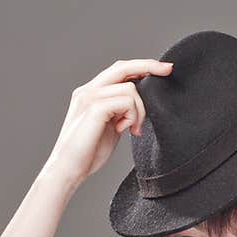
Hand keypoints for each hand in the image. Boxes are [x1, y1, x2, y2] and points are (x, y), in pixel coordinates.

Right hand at [41, 58, 172, 186]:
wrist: (68, 169)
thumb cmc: (87, 153)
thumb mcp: (110, 127)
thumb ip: (121, 112)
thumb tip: (139, 106)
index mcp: (91, 93)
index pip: (118, 70)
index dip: (142, 66)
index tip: (164, 68)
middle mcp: (88, 90)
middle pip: (123, 67)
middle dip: (149, 66)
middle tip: (168, 70)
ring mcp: (90, 98)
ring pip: (130, 89)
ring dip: (139, 111)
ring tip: (133, 129)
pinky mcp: (94, 108)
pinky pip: (126, 101)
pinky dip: (132, 116)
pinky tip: (126, 130)